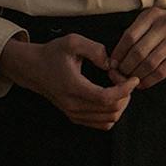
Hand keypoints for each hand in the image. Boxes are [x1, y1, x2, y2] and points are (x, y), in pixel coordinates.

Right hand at [0, 34, 137, 130]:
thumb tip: (110, 64)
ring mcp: (74, 114)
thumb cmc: (52, 54)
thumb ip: (95, 49)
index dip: (125, 90)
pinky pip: (102, 124)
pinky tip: (110, 98)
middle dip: (125, 95)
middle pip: (111, 110)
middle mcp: (73, 105)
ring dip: (120, 105)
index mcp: (73, 87)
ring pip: (109, 119)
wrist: (32, 68)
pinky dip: (112, 113)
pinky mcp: (75, 117)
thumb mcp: (72, 42)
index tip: (133, 79)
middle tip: (123, 79)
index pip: (107, 98)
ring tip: (118, 88)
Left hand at [109, 6, 165, 88]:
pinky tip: (143, 84)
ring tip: (130, 81)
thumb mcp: (156, 19)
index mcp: (152, 15)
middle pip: (137, 51)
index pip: (129, 36)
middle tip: (119, 75)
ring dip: (137, 75)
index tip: (112, 63)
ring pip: (149, 63)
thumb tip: (117, 56)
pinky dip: (150, 80)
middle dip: (125, 67)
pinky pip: (162, 71)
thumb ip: (139, 32)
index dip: (118, 53)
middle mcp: (163, 25)